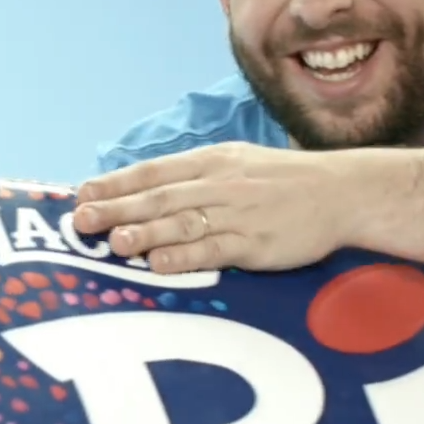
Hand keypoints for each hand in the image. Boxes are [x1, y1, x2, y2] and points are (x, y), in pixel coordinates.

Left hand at [72, 142, 352, 273]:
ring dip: (144, 231)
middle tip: (81, 221)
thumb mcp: (239, 163)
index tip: (83, 193)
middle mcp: (220, 183)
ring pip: (182, 222)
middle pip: (159, 197)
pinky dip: (184, 255)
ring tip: (113, 241)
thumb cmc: (286, 181)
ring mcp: (238, 213)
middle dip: (117, 208)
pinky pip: (213, 249)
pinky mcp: (256, 242)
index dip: (116, 183)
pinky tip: (158, 262)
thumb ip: (198, 176)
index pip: (154, 171)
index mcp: (213, 160)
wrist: (342, 192)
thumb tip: (152, 191)